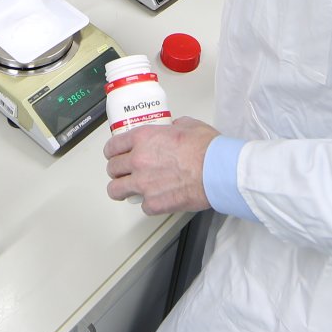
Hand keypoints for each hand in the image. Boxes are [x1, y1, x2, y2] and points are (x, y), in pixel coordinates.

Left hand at [105, 117, 219, 214]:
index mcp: (143, 138)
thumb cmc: (208, 149)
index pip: (113, 145)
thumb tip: (173, 129)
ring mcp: (143, 183)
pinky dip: (149, 204)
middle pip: (112, 168)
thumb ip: (174, 127)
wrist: (219, 171)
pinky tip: (157, 199)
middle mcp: (138, 160)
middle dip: (117, 170)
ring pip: (116, 190)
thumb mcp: (188, 125)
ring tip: (127, 190)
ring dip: (121, 189)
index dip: (112, 151)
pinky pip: (142, 206)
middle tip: (123, 172)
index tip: (114, 154)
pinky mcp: (154, 203)